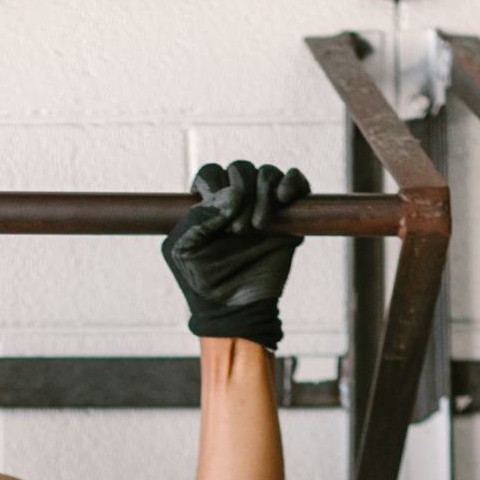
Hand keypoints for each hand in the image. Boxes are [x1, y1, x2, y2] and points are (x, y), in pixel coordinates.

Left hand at [160, 160, 309, 349]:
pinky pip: (295, 182)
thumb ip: (197, 218)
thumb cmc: (203, 282)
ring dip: (263, 195)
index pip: (212, 173)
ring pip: (267, 174)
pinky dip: (291, 183)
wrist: (236, 309)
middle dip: (241, 194)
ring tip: (258, 227)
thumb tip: (233, 192)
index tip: (218, 220)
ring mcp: (263, 206)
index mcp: (207, 205)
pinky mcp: (289, 215)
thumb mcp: (184, 250)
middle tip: (238, 230)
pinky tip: (283, 199)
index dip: (215, 187)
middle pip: (241, 170)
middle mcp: (235, 201)